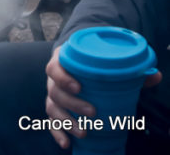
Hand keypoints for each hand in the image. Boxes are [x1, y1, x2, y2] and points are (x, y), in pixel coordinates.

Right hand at [45, 45, 162, 148]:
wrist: (78, 68)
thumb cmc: (93, 66)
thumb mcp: (105, 63)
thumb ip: (130, 70)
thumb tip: (155, 75)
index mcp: (63, 62)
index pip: (54, 67)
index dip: (63, 77)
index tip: (79, 86)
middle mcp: (54, 79)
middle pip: (54, 91)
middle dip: (73, 104)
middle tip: (93, 112)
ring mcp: (53, 96)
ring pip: (52, 108)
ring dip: (67, 122)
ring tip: (84, 133)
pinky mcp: (54, 111)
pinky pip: (51, 123)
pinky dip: (57, 133)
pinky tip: (67, 143)